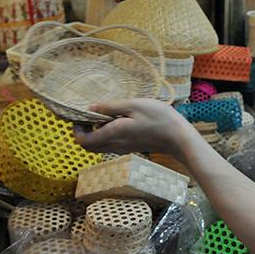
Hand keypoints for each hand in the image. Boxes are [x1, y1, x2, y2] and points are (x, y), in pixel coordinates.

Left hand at [72, 99, 195, 156]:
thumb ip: (110, 107)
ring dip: (95, 132)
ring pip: (99, 145)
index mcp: (112, 134)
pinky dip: (106, 133)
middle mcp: (114, 145)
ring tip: (105, 114)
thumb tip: (90, 108)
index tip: (80, 116)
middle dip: (83, 132)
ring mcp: (123, 148)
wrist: (178, 137)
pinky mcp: (130, 147)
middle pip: (89, 146)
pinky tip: (118, 119)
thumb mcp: (133, 105)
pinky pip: (110, 143)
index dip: (76, 130)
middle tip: (89, 115)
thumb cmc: (158, 118)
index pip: (83, 141)